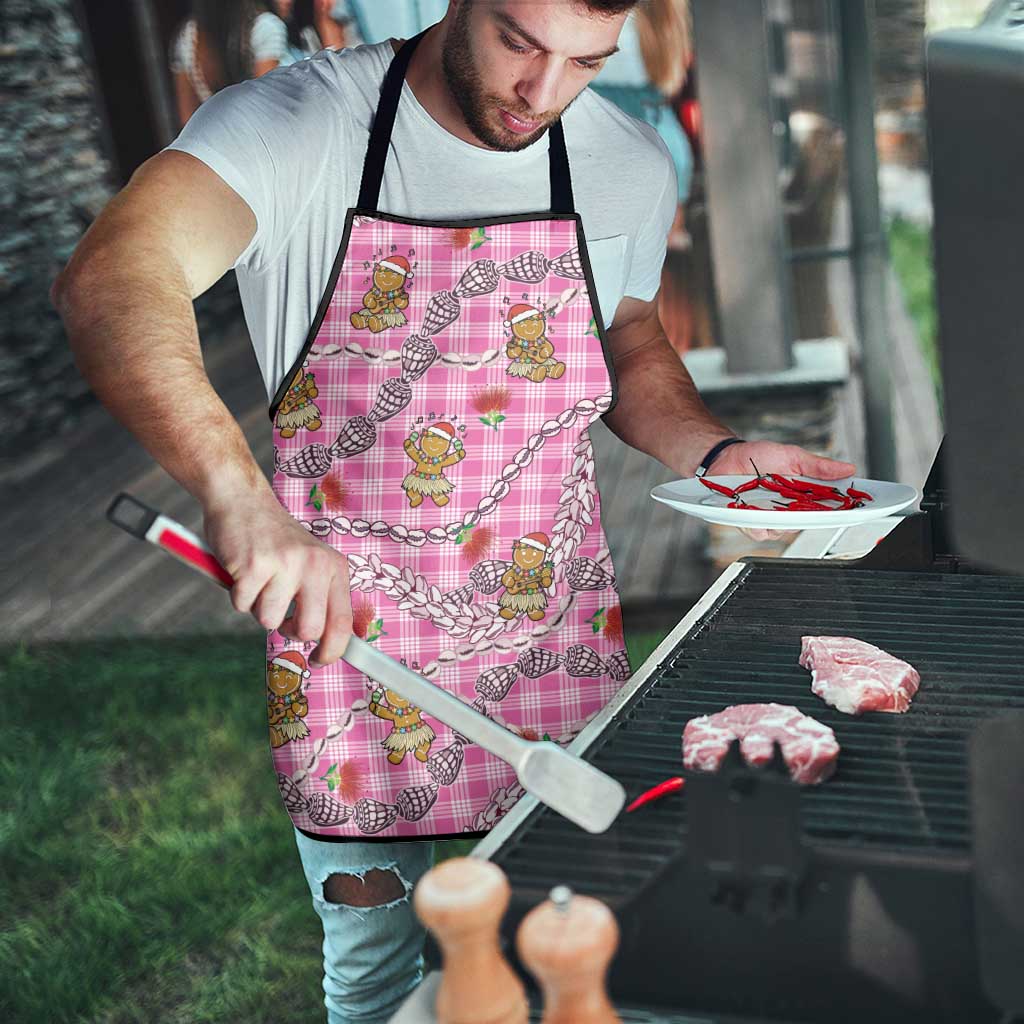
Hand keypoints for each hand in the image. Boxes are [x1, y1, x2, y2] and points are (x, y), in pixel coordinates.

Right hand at [203, 490, 353, 665]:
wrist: (242, 500)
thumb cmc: (275, 540)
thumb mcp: (311, 562)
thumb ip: (320, 596)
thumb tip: (327, 643)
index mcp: (334, 567)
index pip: (343, 621)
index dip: (333, 650)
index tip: (319, 660)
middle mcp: (315, 565)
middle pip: (309, 629)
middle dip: (290, 631)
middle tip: (281, 616)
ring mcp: (285, 564)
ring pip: (269, 621)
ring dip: (258, 607)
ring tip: (260, 580)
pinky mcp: (254, 565)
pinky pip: (242, 606)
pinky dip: (238, 595)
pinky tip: (243, 571)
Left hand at [709, 440, 856, 541]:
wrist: (726, 457)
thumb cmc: (758, 457)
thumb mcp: (792, 456)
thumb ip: (818, 466)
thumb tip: (848, 468)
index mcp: (803, 495)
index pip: (829, 507)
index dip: (844, 510)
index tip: (858, 508)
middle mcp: (789, 510)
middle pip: (809, 523)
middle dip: (813, 517)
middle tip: (814, 506)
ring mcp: (770, 518)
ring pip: (784, 531)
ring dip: (782, 519)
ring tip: (776, 504)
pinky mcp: (750, 523)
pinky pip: (759, 531)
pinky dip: (758, 524)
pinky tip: (756, 513)